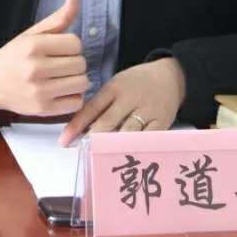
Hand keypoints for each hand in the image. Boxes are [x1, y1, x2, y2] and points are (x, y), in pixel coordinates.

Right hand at [0, 0, 88, 115]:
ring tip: (63, 78)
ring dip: (77, 80)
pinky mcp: (42, 110)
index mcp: (34, 46)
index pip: (75, 43)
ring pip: (82, 83)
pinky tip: (61, 91)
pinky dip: (73, 97)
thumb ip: (59, 17)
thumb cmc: (15, 55)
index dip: (71, 46)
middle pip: (80, 63)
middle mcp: (36, 68)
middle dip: (74, 62)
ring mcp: (39, 91)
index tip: (60, 50)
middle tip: (61, 64)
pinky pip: (76, 102)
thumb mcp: (34, 33)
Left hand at [59, 57, 185, 146]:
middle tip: (81, 153)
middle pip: (108, 122)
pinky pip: (146, 140)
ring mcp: (147, 110)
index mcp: (115, 87)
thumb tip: (79, 130)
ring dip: (112, 147)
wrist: (172, 75)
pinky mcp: (162, 122)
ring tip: (99, 160)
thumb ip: (101, 104)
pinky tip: (126, 158)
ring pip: (127, 133)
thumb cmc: (137, 83)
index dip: (76, 125)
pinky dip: (135, 149)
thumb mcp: (117, 85)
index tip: (63, 141)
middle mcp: (130, 98)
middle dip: (93, 139)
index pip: (92, 107)